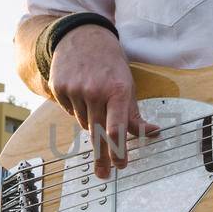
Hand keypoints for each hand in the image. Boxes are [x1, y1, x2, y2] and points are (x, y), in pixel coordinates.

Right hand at [47, 25, 156, 176]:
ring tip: (94, 103)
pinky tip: (80, 94)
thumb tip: (153, 133)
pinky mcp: (59, 88)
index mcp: (117, 91)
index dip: (118, 150)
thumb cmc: (110, 65)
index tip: (120, 166)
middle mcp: (95, 91)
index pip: (117, 128)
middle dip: (102, 156)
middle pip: (98, 133)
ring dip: (90, 122)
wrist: (82, 37)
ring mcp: (75, 90)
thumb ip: (136, 114)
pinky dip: (76, 109)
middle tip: (103, 174)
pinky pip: (69, 112)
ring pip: (83, 122)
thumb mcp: (128, 85)